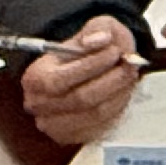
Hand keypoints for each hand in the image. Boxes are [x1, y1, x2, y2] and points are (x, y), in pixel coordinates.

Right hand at [14, 14, 143, 147]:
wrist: (90, 68)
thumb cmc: (89, 50)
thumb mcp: (94, 29)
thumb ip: (98, 28)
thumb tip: (100, 39)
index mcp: (35, 78)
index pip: (59, 79)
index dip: (92, 65)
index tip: (115, 52)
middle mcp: (39, 105)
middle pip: (80, 99)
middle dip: (112, 80)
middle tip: (130, 64)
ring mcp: (54, 125)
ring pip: (95, 113)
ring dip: (119, 93)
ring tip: (130, 75)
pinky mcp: (73, 136)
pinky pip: (102, 125)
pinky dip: (118, 107)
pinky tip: (123, 91)